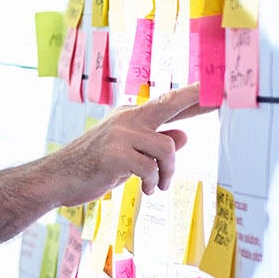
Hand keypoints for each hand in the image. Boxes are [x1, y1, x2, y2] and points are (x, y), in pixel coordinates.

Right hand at [50, 83, 205, 201]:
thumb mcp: (127, 155)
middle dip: (197, 98)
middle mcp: (128, 118)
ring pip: (167, 148)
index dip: (194, 97)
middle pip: (170, 104)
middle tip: (221, 95)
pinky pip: (150, 168)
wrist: (57, 178)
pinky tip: (144, 189)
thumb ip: (154, 144)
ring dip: (167, 172)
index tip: (216, 87)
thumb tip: (185, 136)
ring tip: (157, 186)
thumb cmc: (92, 166)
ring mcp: (121, 133)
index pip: (169, 104)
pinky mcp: (116, 153)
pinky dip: (152, 183)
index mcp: (131, 116)